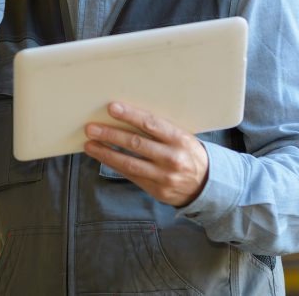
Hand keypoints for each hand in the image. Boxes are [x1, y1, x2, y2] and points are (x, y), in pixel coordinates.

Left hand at [83, 102, 208, 207]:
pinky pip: (131, 176)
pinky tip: (102, 157)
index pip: (151, 124)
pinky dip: (114, 165)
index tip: (112, 108)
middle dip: (110, 135)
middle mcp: (173, 158)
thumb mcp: (182, 137)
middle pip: (136, 144)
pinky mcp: (157, 190)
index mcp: (180, 139)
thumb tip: (127, 116)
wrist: (208, 185)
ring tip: (90, 144)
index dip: (130, 115)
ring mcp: (164, 176)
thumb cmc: (188, 153)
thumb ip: (160, 129)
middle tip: (91, 128)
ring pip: (129, 163)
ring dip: (106, 153)